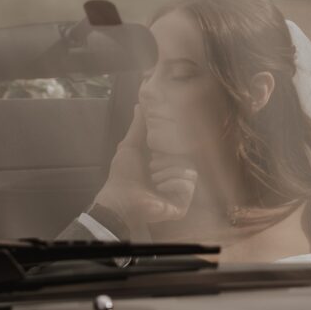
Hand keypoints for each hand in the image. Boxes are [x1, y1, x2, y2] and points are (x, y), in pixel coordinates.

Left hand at [92, 105, 191, 239]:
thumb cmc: (122, 176)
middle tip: (152, 165)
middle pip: (187, 159)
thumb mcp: (130, 146)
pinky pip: (188, 185)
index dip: (171, 145)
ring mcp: (179, 193)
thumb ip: (138, 126)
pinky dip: (173, 182)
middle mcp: (174, 178)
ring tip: (153, 177)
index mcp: (163, 165)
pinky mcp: (183, 204)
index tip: (158, 147)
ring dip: (168, 171)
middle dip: (168, 159)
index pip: (180, 149)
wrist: (121, 202)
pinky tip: (159, 187)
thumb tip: (139, 104)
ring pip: (189, 171)